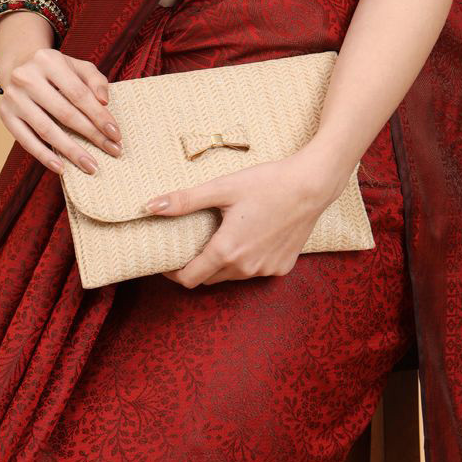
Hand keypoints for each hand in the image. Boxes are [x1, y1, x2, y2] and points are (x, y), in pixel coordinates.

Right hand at [0, 48, 121, 175]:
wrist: (18, 67)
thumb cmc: (55, 71)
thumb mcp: (77, 66)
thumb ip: (95, 80)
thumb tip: (104, 101)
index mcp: (48, 61)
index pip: (79, 94)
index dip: (99, 115)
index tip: (116, 134)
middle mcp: (27, 78)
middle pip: (65, 113)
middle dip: (92, 135)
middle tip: (112, 151)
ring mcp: (13, 98)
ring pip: (46, 130)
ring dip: (71, 151)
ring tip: (91, 166)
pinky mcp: (5, 116)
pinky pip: (26, 141)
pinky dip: (44, 156)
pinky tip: (62, 168)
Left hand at [144, 155, 333, 286]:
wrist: (311, 185)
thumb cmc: (267, 183)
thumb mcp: (222, 187)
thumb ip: (184, 200)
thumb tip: (150, 207)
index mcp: (227, 251)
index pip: (189, 278)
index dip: (173, 273)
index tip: (166, 261)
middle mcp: (246, 268)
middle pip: (209, 277)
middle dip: (197, 265)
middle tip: (191, 243)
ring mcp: (266, 270)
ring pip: (232, 276)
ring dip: (221, 263)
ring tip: (219, 237)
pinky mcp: (282, 267)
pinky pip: (255, 270)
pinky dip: (246, 260)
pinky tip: (249, 236)